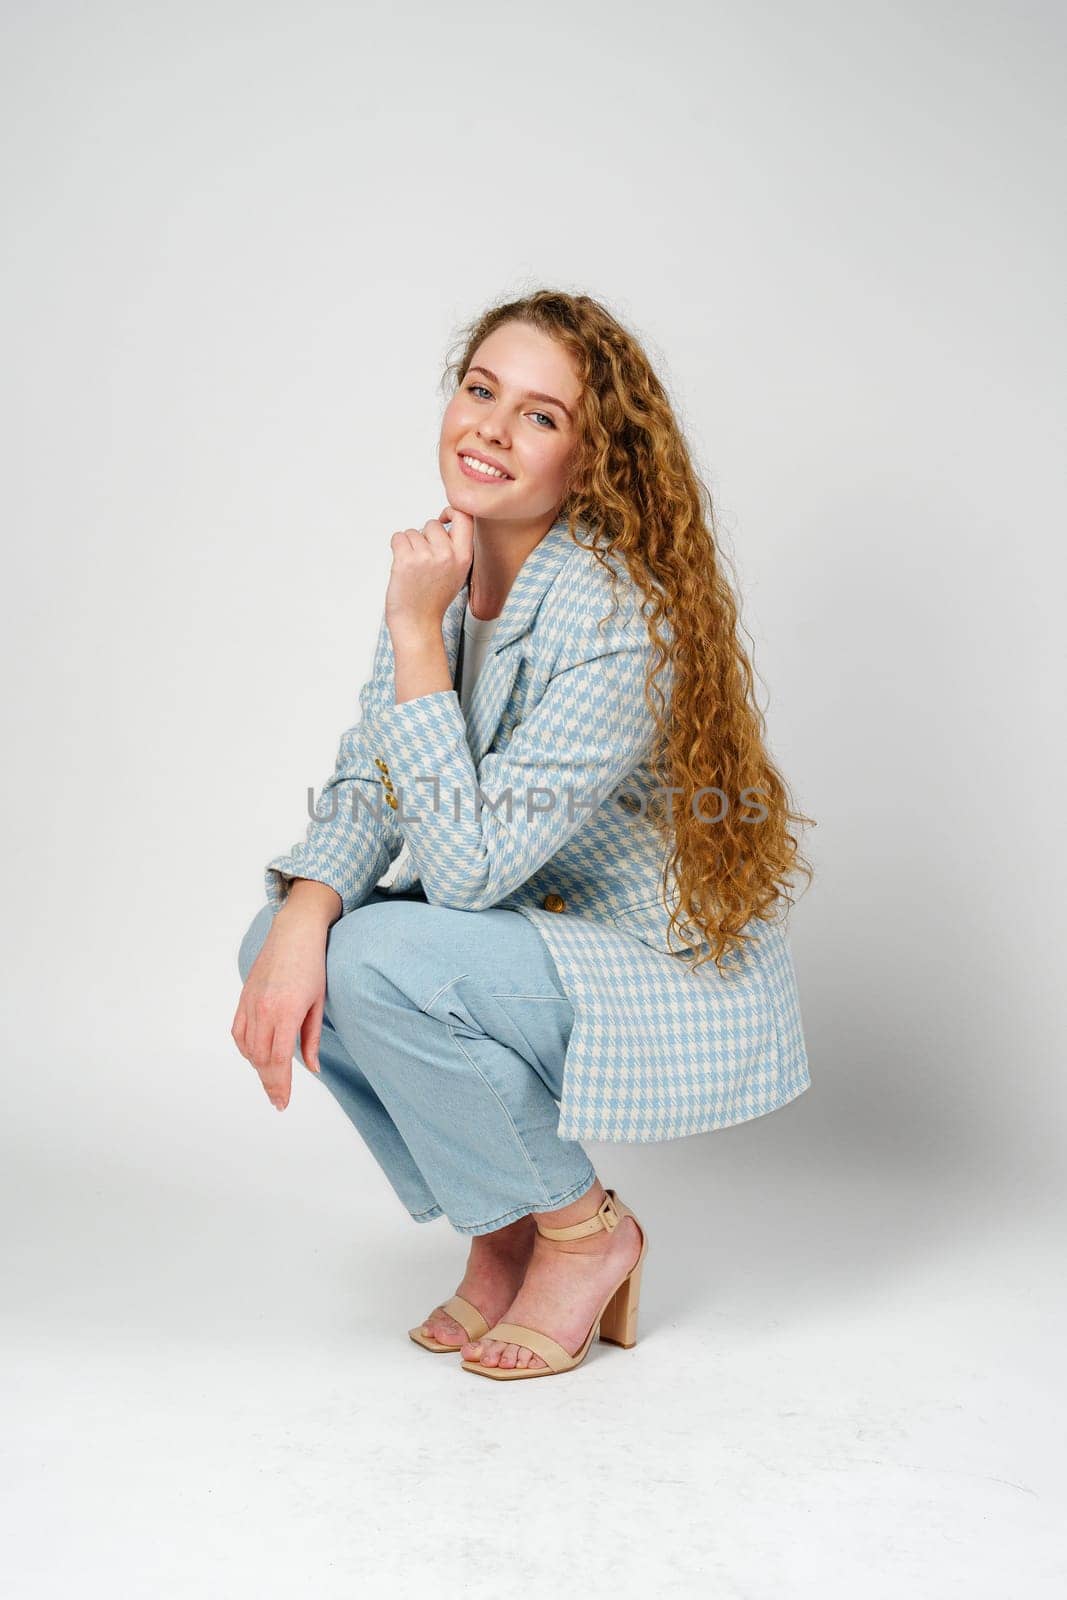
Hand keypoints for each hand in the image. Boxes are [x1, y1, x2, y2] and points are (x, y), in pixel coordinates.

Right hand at [230, 913, 328, 1110]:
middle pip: (261, 1059)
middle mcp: (263, 1009)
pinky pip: (238, 1032)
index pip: (278, 1060)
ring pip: (248, 1048)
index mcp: (285, 1011)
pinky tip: (256, 1057)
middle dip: (269, 1083)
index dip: (280, 1085)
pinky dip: (245, 1049)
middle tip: (277, 1100)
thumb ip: (311, 1038)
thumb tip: (313, 1068)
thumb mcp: (318, 1003)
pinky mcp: (243, 998)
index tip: (282, 1102)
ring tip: (271, 1080)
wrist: (294, 932)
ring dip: (258, 1068)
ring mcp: (250, 1003)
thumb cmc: (313, 964)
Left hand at [384, 506, 474, 635]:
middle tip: (423, 560)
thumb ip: (454, 548)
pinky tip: (402, 565)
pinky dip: (397, 547)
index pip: (464, 517)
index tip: (443, 518)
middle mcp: (447, 555)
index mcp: (463, 557)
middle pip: (432, 524)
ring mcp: (426, 557)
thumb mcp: (456, 573)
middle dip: (424, 537)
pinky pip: (398, 537)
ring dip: (409, 545)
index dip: (451, 511)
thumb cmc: (433, 599)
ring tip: (414, 568)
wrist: (417, 622)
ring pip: (413, 532)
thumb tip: (445, 522)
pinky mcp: (406, 560)